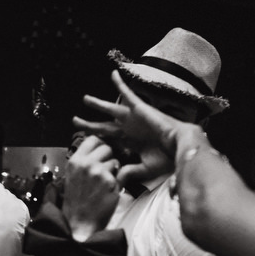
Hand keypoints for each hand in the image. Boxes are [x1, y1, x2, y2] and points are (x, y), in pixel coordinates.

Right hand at [62, 135, 120, 241]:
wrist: (79, 222)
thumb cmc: (76, 201)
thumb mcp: (72, 176)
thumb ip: (82, 161)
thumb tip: (95, 150)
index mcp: (75, 161)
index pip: (92, 139)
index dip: (99, 145)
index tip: (100, 153)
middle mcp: (86, 164)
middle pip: (106, 148)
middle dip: (108, 157)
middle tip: (103, 171)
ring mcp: (99, 172)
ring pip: (115, 161)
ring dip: (113, 170)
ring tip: (103, 184)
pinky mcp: (110, 182)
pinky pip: (120, 175)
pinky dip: (116, 183)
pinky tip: (107, 192)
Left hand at [78, 70, 199, 185]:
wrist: (179, 146)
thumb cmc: (167, 157)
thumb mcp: (145, 168)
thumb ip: (130, 172)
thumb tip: (118, 181)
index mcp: (129, 142)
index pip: (108, 141)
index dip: (96, 141)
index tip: (83, 144)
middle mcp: (128, 129)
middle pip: (103, 126)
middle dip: (89, 124)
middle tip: (75, 121)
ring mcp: (132, 118)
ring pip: (110, 109)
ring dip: (97, 104)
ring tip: (85, 99)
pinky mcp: (139, 108)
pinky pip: (127, 93)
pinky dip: (120, 84)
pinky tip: (113, 74)